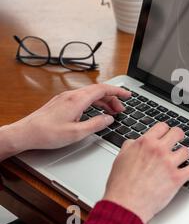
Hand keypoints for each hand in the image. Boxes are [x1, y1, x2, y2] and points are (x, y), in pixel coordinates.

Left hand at [0, 84, 130, 159]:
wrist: (26, 133)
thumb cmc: (47, 134)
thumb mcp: (77, 133)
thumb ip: (96, 124)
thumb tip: (108, 119)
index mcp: (77, 100)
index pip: (103, 89)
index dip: (118, 91)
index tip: (128, 95)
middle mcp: (72, 95)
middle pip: (98, 91)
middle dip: (113, 98)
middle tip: (121, 109)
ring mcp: (65, 98)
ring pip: (90, 94)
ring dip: (103, 101)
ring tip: (112, 112)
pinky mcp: (61, 102)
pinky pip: (82, 98)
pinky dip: (94, 103)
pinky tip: (95, 112)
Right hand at [103, 122, 188, 223]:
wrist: (126, 204)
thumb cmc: (121, 185)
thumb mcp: (120, 158)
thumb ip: (130, 147)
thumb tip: (134, 142)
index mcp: (145, 143)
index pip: (162, 126)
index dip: (165, 129)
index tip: (167, 132)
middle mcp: (159, 150)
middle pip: (177, 133)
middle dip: (178, 136)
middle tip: (179, 139)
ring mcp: (170, 164)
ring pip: (186, 151)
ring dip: (185, 154)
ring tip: (183, 156)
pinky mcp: (177, 178)